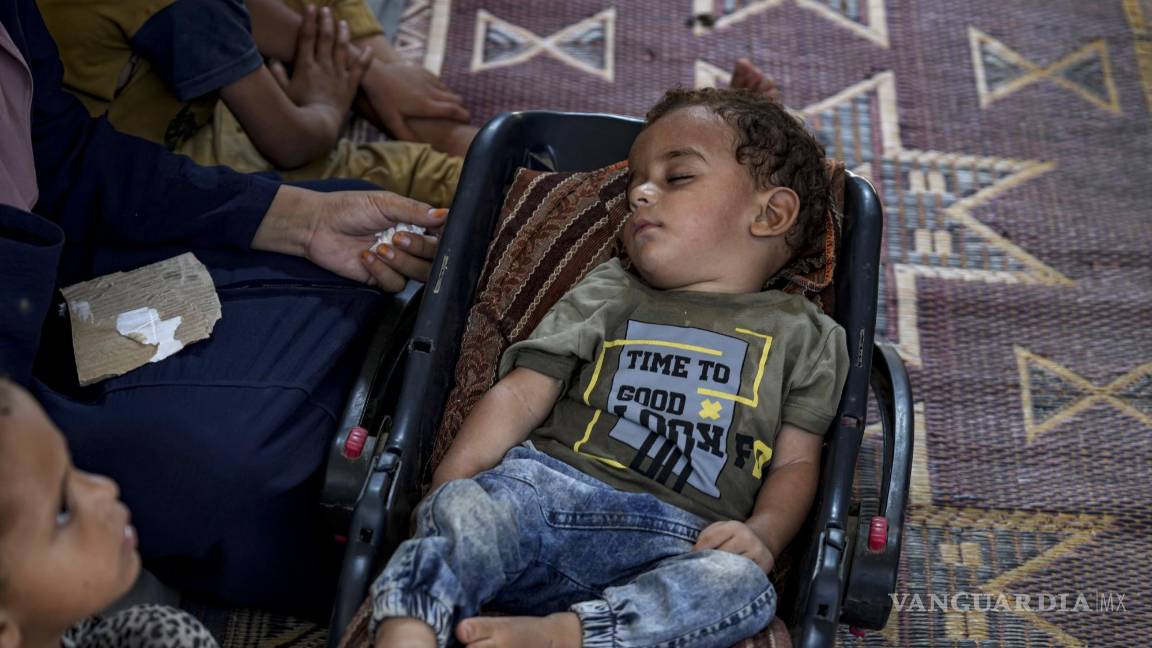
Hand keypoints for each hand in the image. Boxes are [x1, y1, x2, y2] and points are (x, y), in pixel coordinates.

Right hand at [269, 5, 371, 130]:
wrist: (318, 127)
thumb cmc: (297, 112)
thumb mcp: (282, 93)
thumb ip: (277, 75)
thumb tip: (272, 60)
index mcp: (305, 66)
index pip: (306, 38)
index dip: (308, 21)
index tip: (310, 7)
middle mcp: (323, 67)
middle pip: (325, 39)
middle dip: (326, 21)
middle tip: (327, 9)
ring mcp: (338, 76)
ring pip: (342, 50)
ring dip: (343, 34)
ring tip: (343, 22)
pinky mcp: (349, 88)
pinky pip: (360, 70)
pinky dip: (365, 58)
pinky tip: (369, 48)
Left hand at [312, 193, 446, 290]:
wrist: (318, 226)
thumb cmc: (349, 208)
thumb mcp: (385, 203)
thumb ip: (415, 210)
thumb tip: (445, 215)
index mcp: (415, 224)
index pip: (443, 236)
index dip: (444, 238)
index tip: (437, 233)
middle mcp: (410, 246)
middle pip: (436, 259)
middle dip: (420, 249)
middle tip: (399, 238)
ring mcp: (397, 264)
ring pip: (419, 274)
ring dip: (401, 262)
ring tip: (380, 247)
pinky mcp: (381, 279)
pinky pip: (396, 284)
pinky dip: (382, 272)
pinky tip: (366, 257)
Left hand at [360, 62, 470, 140]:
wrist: (374, 73)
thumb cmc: (382, 100)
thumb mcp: (391, 122)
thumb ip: (405, 135)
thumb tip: (422, 147)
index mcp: (426, 105)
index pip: (453, 110)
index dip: (464, 116)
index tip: (468, 121)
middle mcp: (431, 91)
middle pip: (456, 100)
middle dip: (462, 109)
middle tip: (462, 117)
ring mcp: (428, 79)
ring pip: (448, 91)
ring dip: (452, 100)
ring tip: (451, 109)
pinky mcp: (423, 71)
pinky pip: (439, 82)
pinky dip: (442, 91)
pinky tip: (437, 96)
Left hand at [693, 520, 775, 573]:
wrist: (761, 541)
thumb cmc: (733, 538)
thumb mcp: (720, 530)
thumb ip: (705, 537)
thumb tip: (693, 554)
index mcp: (733, 526)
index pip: (710, 539)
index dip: (698, 551)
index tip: (691, 559)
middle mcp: (746, 537)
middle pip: (721, 554)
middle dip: (708, 564)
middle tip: (700, 573)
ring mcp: (757, 552)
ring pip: (733, 567)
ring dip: (721, 574)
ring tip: (712, 579)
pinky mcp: (765, 565)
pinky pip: (745, 576)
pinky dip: (734, 580)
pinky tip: (727, 582)